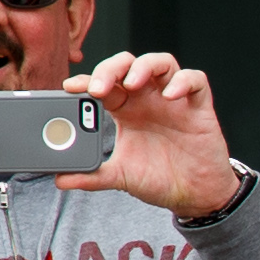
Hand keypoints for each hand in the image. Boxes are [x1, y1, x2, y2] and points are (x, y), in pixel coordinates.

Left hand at [65, 49, 243, 225]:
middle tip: (99, 88)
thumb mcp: (120, 177)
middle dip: (110, 69)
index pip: (103, 83)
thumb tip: (60, 180)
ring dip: (144, 66)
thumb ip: (91, 176)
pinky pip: (196, 81)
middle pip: (127, 64)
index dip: (86, 80)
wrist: (195, 197)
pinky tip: (170, 96)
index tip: (71, 88)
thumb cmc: (160, 179)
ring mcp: (174, 100)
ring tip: (132, 83)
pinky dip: (183, 81)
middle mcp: (148, 99)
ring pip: (161, 62)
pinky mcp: (199, 108)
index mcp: (126, 109)